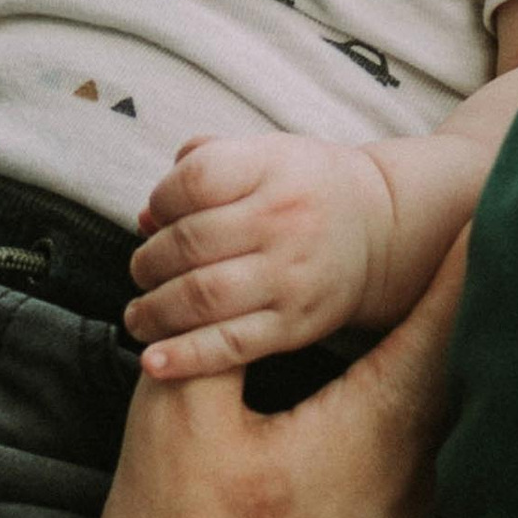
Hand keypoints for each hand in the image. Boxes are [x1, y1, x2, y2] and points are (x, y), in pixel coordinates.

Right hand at [91, 241, 462, 517]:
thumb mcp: (171, 444)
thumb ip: (201, 349)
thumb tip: (209, 293)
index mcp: (393, 426)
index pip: (460, 298)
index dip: (479, 230)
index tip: (506, 180)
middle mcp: (455, 495)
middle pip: (495, 380)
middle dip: (488, 322)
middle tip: (496, 268)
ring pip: (494, 474)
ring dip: (486, 426)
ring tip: (486, 387)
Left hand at [125, 134, 394, 379]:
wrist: (379, 229)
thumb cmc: (303, 188)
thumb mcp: (262, 154)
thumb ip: (200, 166)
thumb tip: (145, 218)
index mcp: (272, 168)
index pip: (195, 181)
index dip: (160, 200)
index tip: (155, 216)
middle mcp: (283, 220)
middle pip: (190, 244)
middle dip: (148, 262)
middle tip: (140, 271)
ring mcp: (291, 275)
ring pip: (203, 297)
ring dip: (155, 310)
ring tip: (138, 316)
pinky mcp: (296, 324)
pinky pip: (231, 345)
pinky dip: (186, 357)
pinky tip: (154, 363)